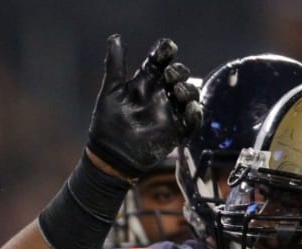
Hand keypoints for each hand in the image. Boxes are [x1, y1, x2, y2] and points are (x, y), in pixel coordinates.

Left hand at [87, 35, 201, 178]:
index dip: (166, 52)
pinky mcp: (176, 131)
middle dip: (178, 71)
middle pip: (179, 76)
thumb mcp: (110, 93)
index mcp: (145, 83)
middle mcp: (160, 95)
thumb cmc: (106, 124)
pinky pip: (192, 121)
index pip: (160, 62)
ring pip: (189, 95)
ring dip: (188, 90)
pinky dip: (194, 114)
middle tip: (170, 74)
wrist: (108, 157)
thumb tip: (115, 38)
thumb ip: (115, 67)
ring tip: (177, 91)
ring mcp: (170, 112)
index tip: (168, 48)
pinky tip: (190, 109)